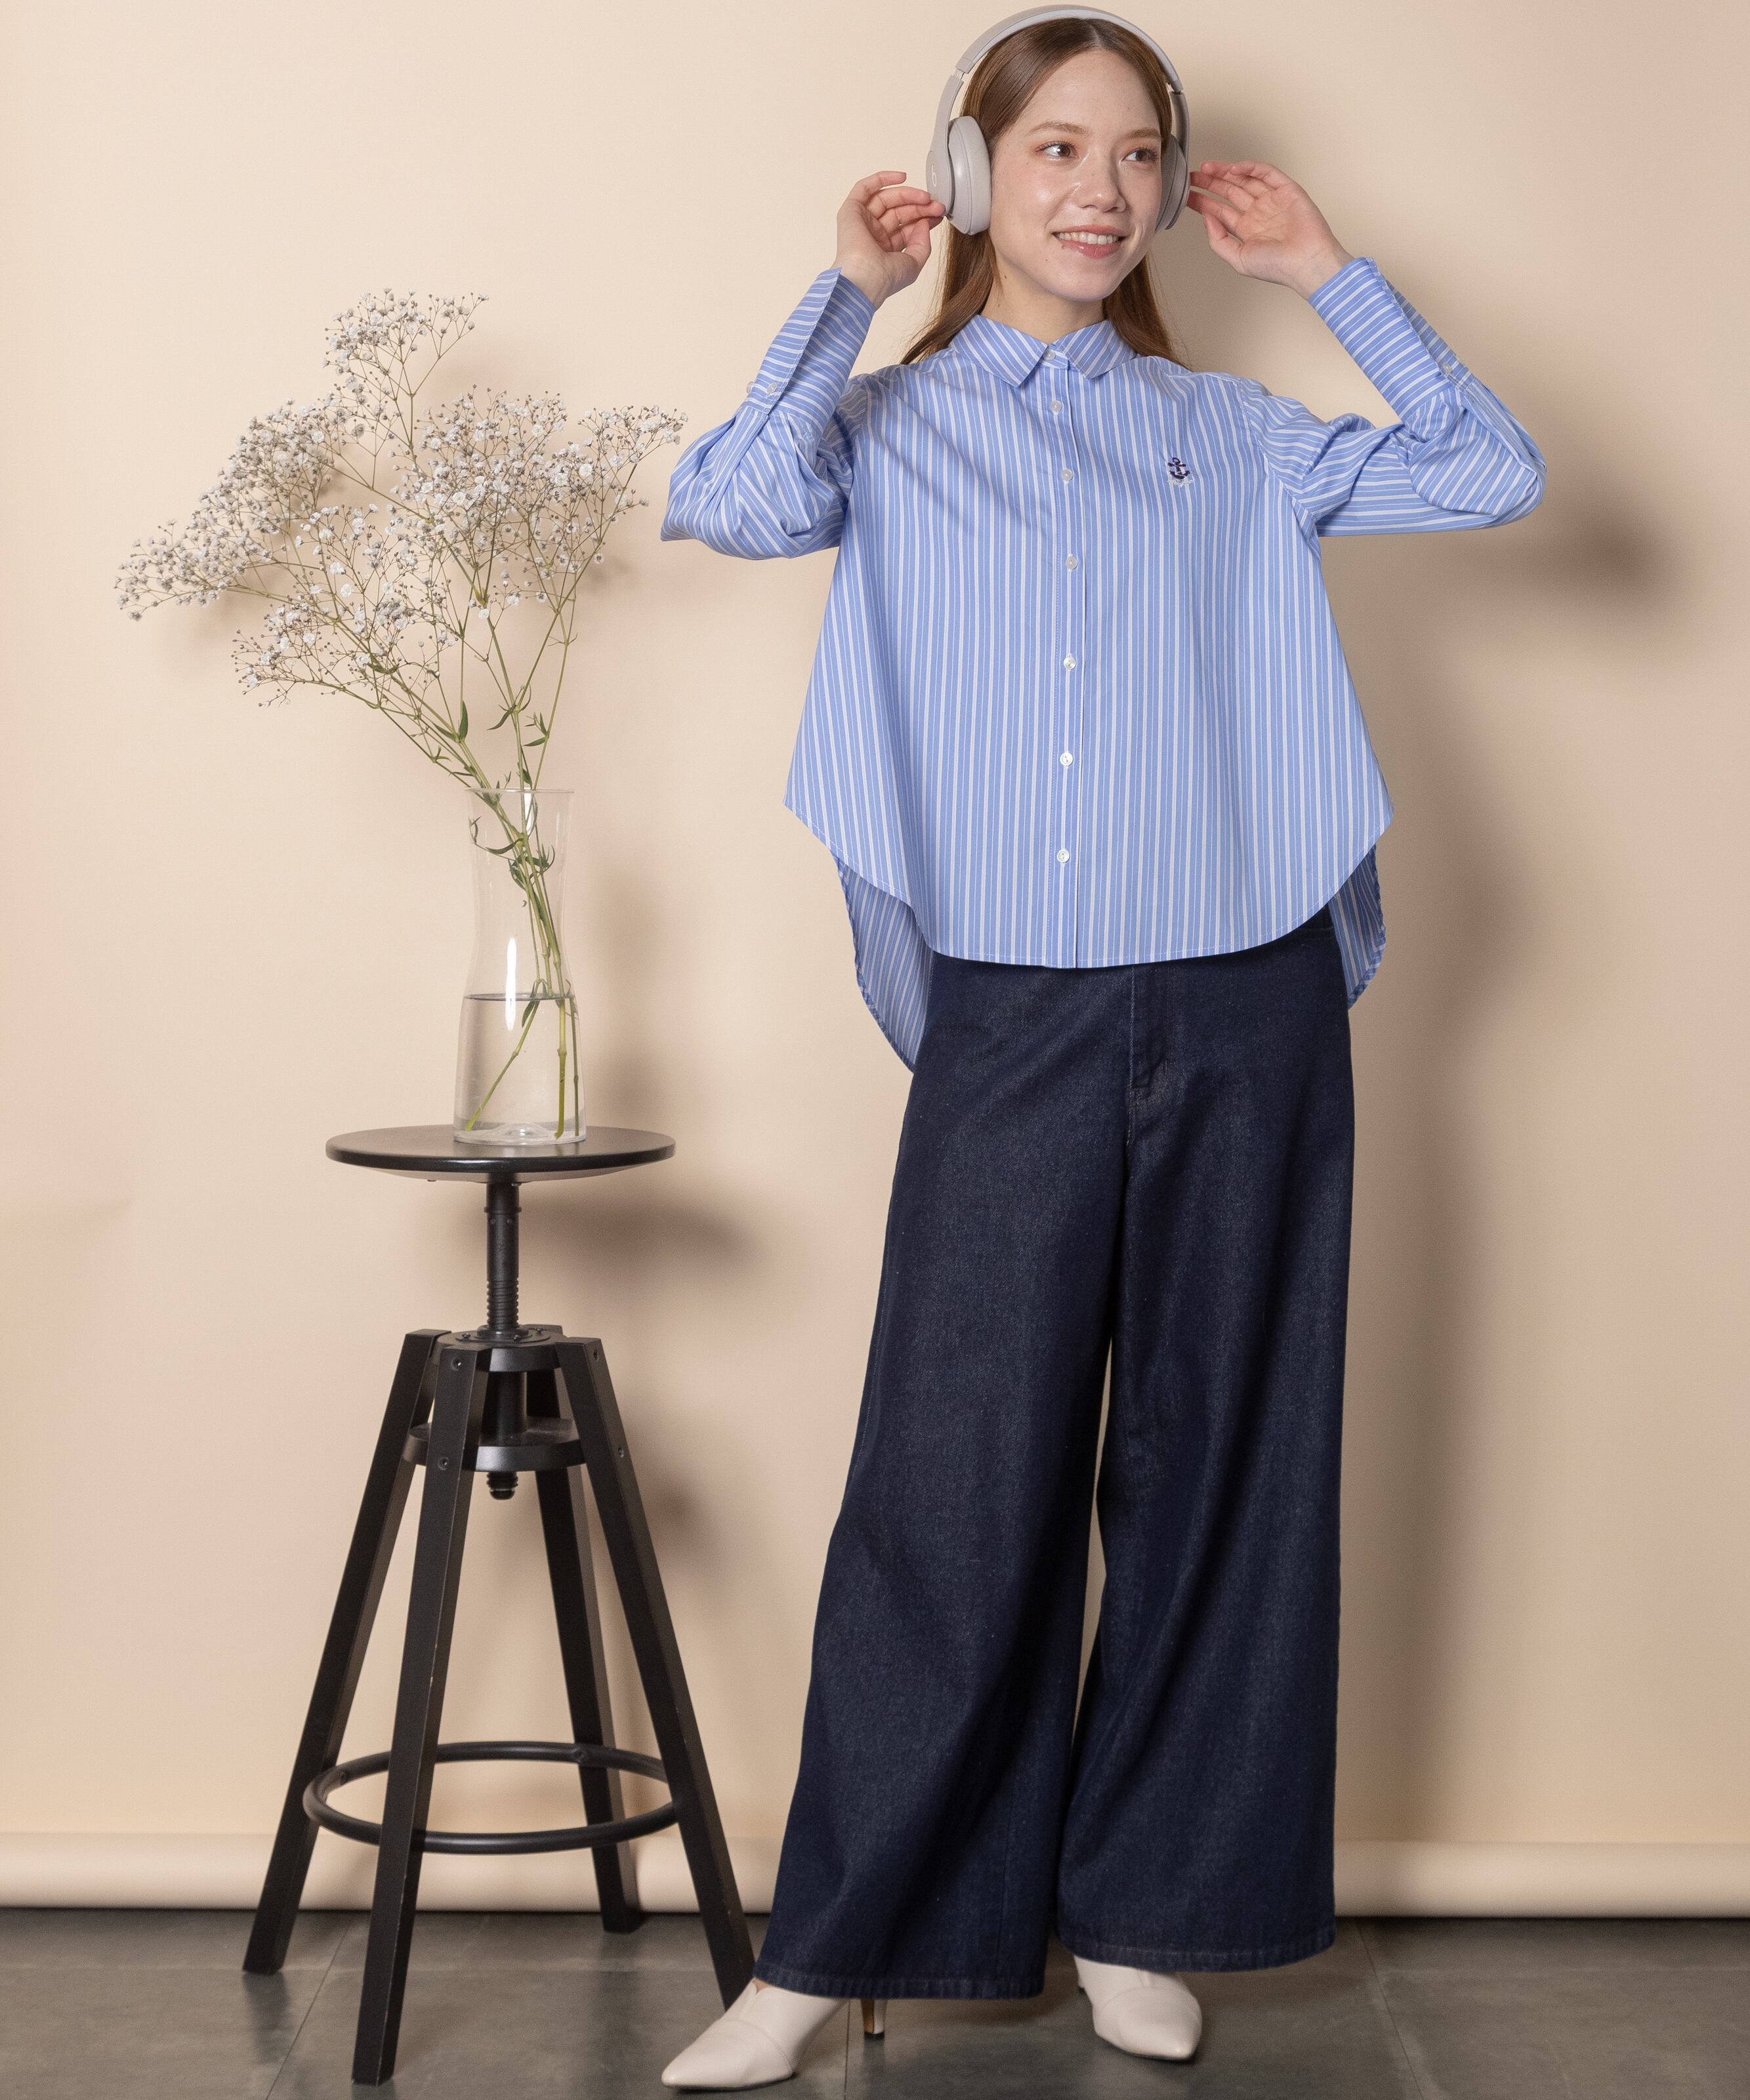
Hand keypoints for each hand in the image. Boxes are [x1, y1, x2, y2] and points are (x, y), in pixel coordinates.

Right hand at [834, 170, 944, 307]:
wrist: (864, 279)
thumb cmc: (884, 279)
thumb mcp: (914, 263)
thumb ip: (923, 244)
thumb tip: (924, 224)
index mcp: (885, 249)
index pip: (906, 227)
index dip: (923, 218)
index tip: (938, 214)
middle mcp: (873, 235)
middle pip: (898, 211)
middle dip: (919, 206)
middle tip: (936, 205)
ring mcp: (862, 222)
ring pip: (886, 198)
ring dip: (908, 194)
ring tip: (925, 197)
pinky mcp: (851, 211)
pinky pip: (865, 188)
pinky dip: (882, 179)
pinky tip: (902, 177)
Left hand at [1185, 160, 1352, 297]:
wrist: (1305, 261)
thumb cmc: (1276, 266)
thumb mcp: (1237, 258)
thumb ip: (1218, 239)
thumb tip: (1206, 218)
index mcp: (1247, 230)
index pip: (1221, 211)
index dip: (1204, 202)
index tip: (1188, 195)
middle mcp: (1258, 213)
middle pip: (1230, 192)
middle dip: (1211, 183)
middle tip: (1194, 176)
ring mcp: (1272, 200)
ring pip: (1245, 179)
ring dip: (1226, 172)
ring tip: (1208, 168)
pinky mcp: (1287, 190)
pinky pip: (1267, 173)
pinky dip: (1251, 168)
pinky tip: (1235, 168)